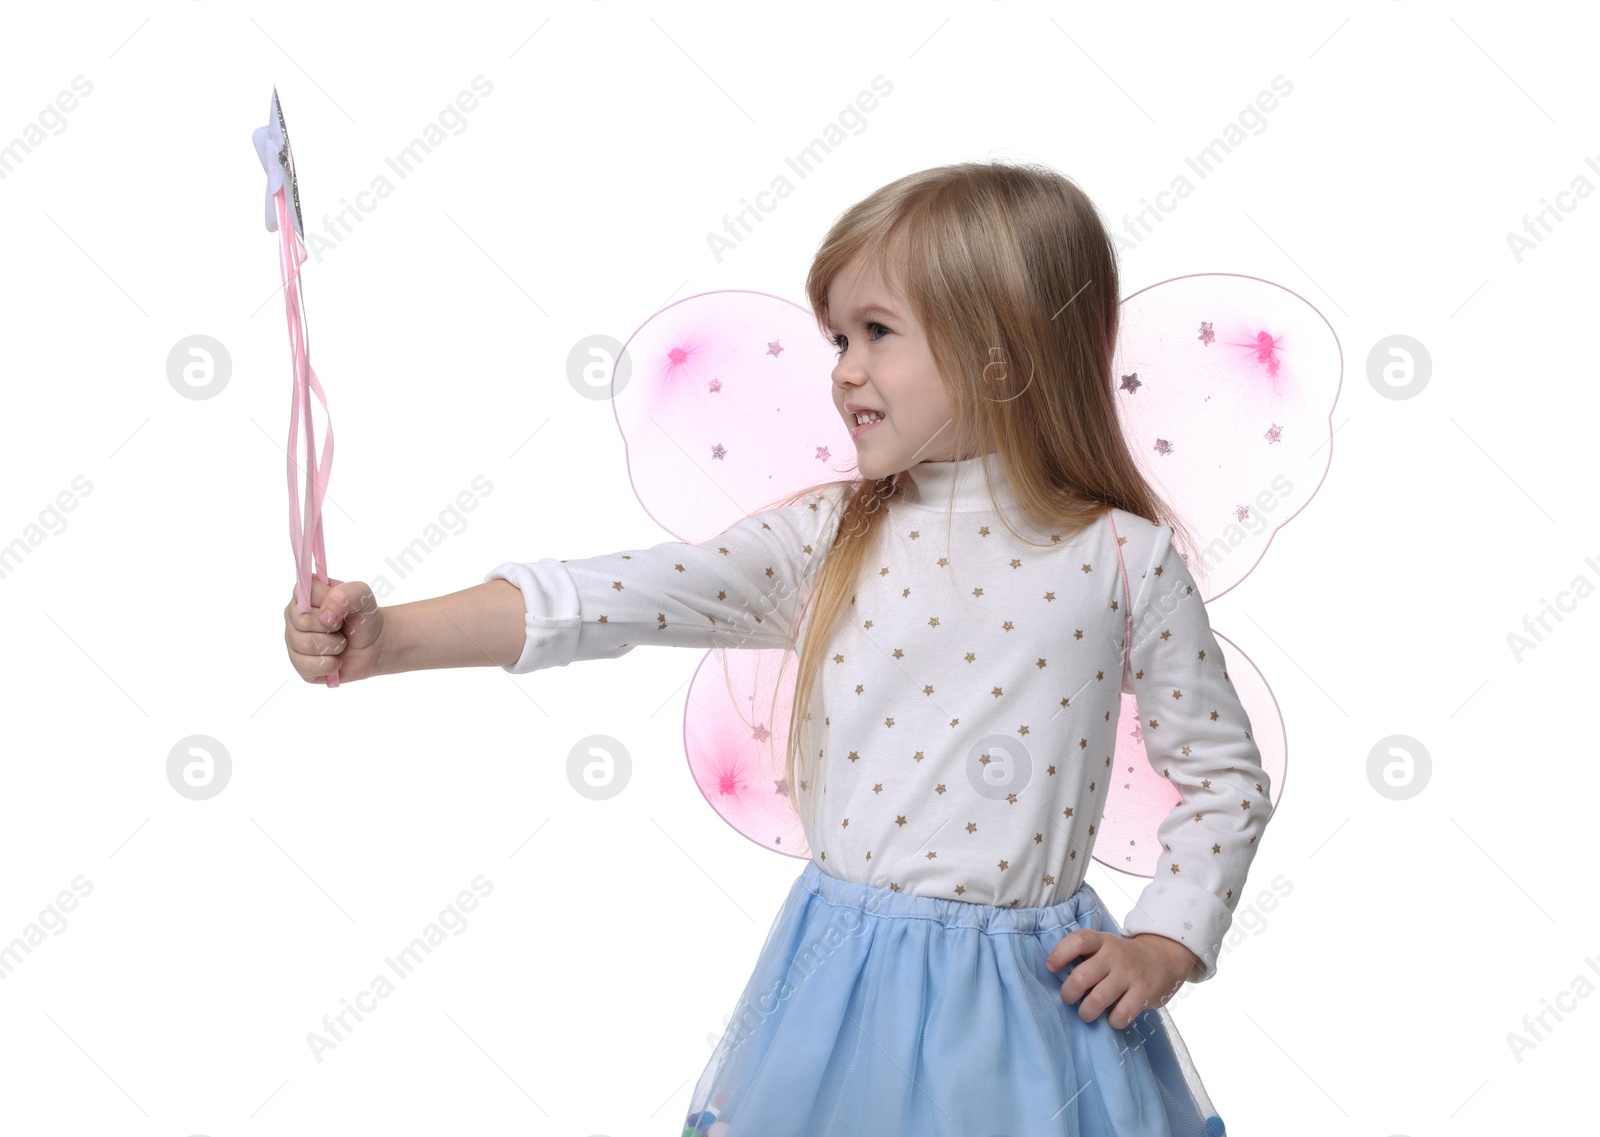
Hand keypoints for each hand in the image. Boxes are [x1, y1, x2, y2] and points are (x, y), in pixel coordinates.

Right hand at [283, 577, 385, 683]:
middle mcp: (294, 616)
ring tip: (341, 642)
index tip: (339, 606)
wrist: (374, 645)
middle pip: (302, 621)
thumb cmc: (363, 617)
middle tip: (341, 626)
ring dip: (334, 645)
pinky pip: (306, 666)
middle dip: (332, 626)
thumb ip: (345, 594)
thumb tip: (325, 615)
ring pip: (306, 644)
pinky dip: (329, 664)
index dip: (325, 601)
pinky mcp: (299, 663)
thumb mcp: (363, 596)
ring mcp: (294, 640)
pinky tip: (336, 660)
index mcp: (305, 594)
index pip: (302, 593)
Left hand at [1045, 930, 1201, 1029]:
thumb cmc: (1121, 958)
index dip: (1060, 954)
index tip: (1050, 968)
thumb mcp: (1104, 947)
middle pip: (1082, 976)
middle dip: (1068, 994)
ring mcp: (1130, 974)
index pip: (1078, 940)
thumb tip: (1053, 976)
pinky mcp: (1144, 993)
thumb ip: (1083, 957)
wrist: (1163, 958)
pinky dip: (1113, 1021)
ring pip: (1098, 999)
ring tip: (1086, 1013)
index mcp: (1102, 941)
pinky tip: (1112, 1018)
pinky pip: (1122, 1014)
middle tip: (1069, 999)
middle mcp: (1115, 955)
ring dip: (1086, 1012)